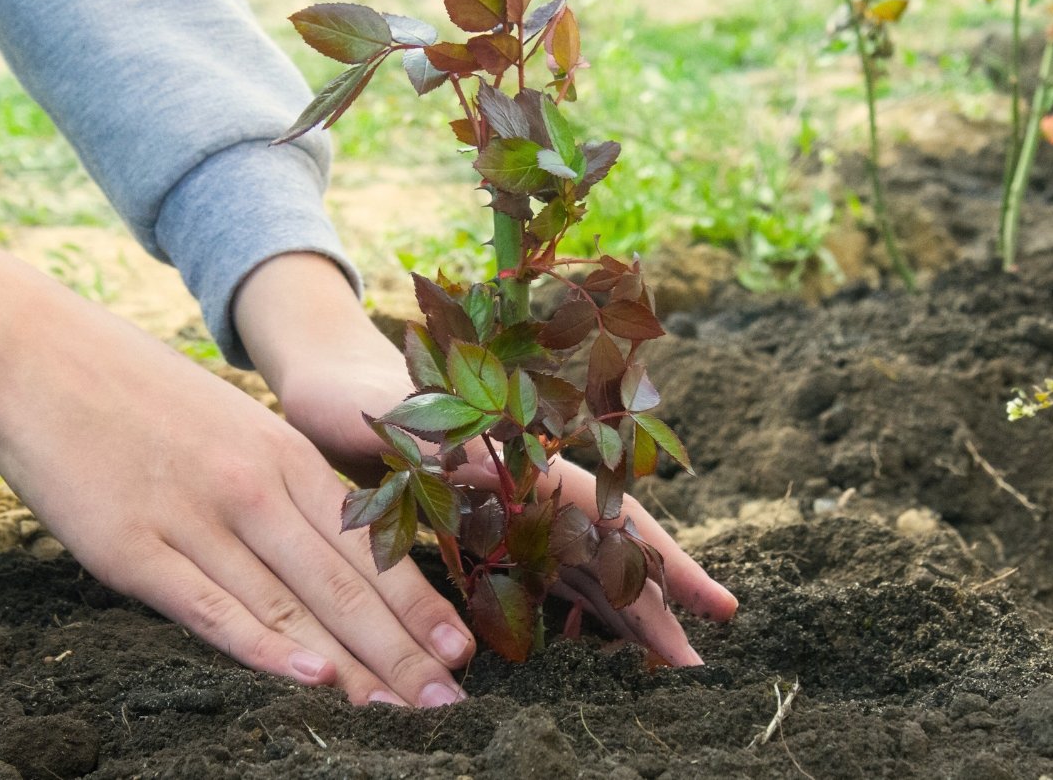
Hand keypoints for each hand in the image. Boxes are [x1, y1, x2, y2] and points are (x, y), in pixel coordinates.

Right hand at [0, 240, 475, 705]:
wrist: (36, 355)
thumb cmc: (140, 396)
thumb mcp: (233, 426)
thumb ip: (282, 487)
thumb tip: (330, 555)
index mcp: (283, 456)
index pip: (369, 545)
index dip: (418, 604)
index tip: (462, 653)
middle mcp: (253, 487)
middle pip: (343, 585)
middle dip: (403, 651)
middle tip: (452, 707)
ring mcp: (194, 518)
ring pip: (290, 605)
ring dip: (352, 666)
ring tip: (401, 713)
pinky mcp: (132, 548)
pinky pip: (210, 607)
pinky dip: (264, 647)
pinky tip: (310, 680)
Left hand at [235, 253, 738, 663]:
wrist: (334, 383)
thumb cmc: (368, 396)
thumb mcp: (407, 419)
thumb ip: (447, 451)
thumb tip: (487, 471)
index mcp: (531, 462)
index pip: (617, 521)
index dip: (669, 566)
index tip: (717, 607)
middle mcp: (533, 488)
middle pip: (612, 556)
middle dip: (658, 611)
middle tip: (696, 669)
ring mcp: (513, 510)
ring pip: (586, 572)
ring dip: (624, 617)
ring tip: (662, 666)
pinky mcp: (484, 528)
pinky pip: (544, 578)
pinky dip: (574, 610)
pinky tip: (589, 645)